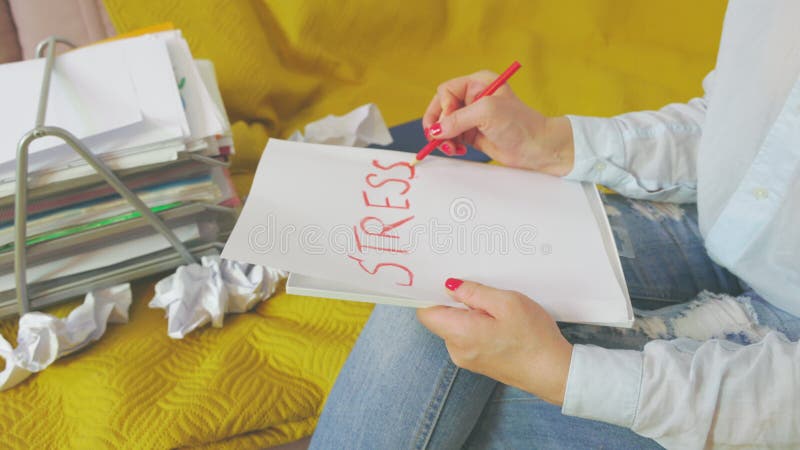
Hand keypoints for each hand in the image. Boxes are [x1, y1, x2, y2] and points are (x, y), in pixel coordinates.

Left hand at [417, 279, 572, 404]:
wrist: (553, 372)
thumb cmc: (533, 338)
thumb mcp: (507, 303)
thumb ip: (473, 293)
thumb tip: (449, 285)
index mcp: (460, 333)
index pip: (426, 312)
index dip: (432, 294)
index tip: (445, 281)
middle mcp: (457, 349)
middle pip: (441, 318)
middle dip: (457, 302)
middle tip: (483, 293)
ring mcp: (466, 358)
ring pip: (456, 327)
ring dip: (470, 314)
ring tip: (498, 310)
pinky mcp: (477, 362)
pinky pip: (467, 337)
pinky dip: (478, 326)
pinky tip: (501, 323)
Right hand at [422, 71, 574, 175]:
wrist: (536, 147)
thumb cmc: (520, 124)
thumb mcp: (487, 113)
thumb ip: (458, 119)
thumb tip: (435, 130)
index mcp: (477, 83)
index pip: (446, 91)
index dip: (443, 107)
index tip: (449, 122)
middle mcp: (473, 98)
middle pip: (441, 108)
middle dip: (438, 125)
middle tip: (439, 139)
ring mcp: (472, 117)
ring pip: (444, 125)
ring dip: (443, 138)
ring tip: (451, 148)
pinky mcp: (472, 134)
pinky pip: (451, 138)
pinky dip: (449, 145)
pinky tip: (458, 150)